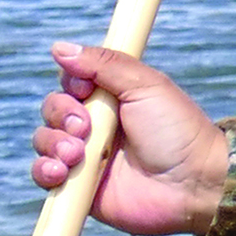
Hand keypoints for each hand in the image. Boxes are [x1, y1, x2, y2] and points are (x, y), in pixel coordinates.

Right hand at [40, 41, 229, 235]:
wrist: (191, 182)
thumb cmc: (177, 130)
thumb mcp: (144, 85)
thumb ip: (103, 63)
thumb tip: (59, 48)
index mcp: (112, 98)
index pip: (70, 82)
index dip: (71, 83)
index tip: (85, 88)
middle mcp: (96, 125)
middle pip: (53, 109)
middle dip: (62, 115)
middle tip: (85, 128)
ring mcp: (86, 156)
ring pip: (44, 140)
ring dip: (53, 143)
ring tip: (77, 154)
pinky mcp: (79, 186)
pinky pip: (44, 175)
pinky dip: (44, 171)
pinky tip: (61, 172)